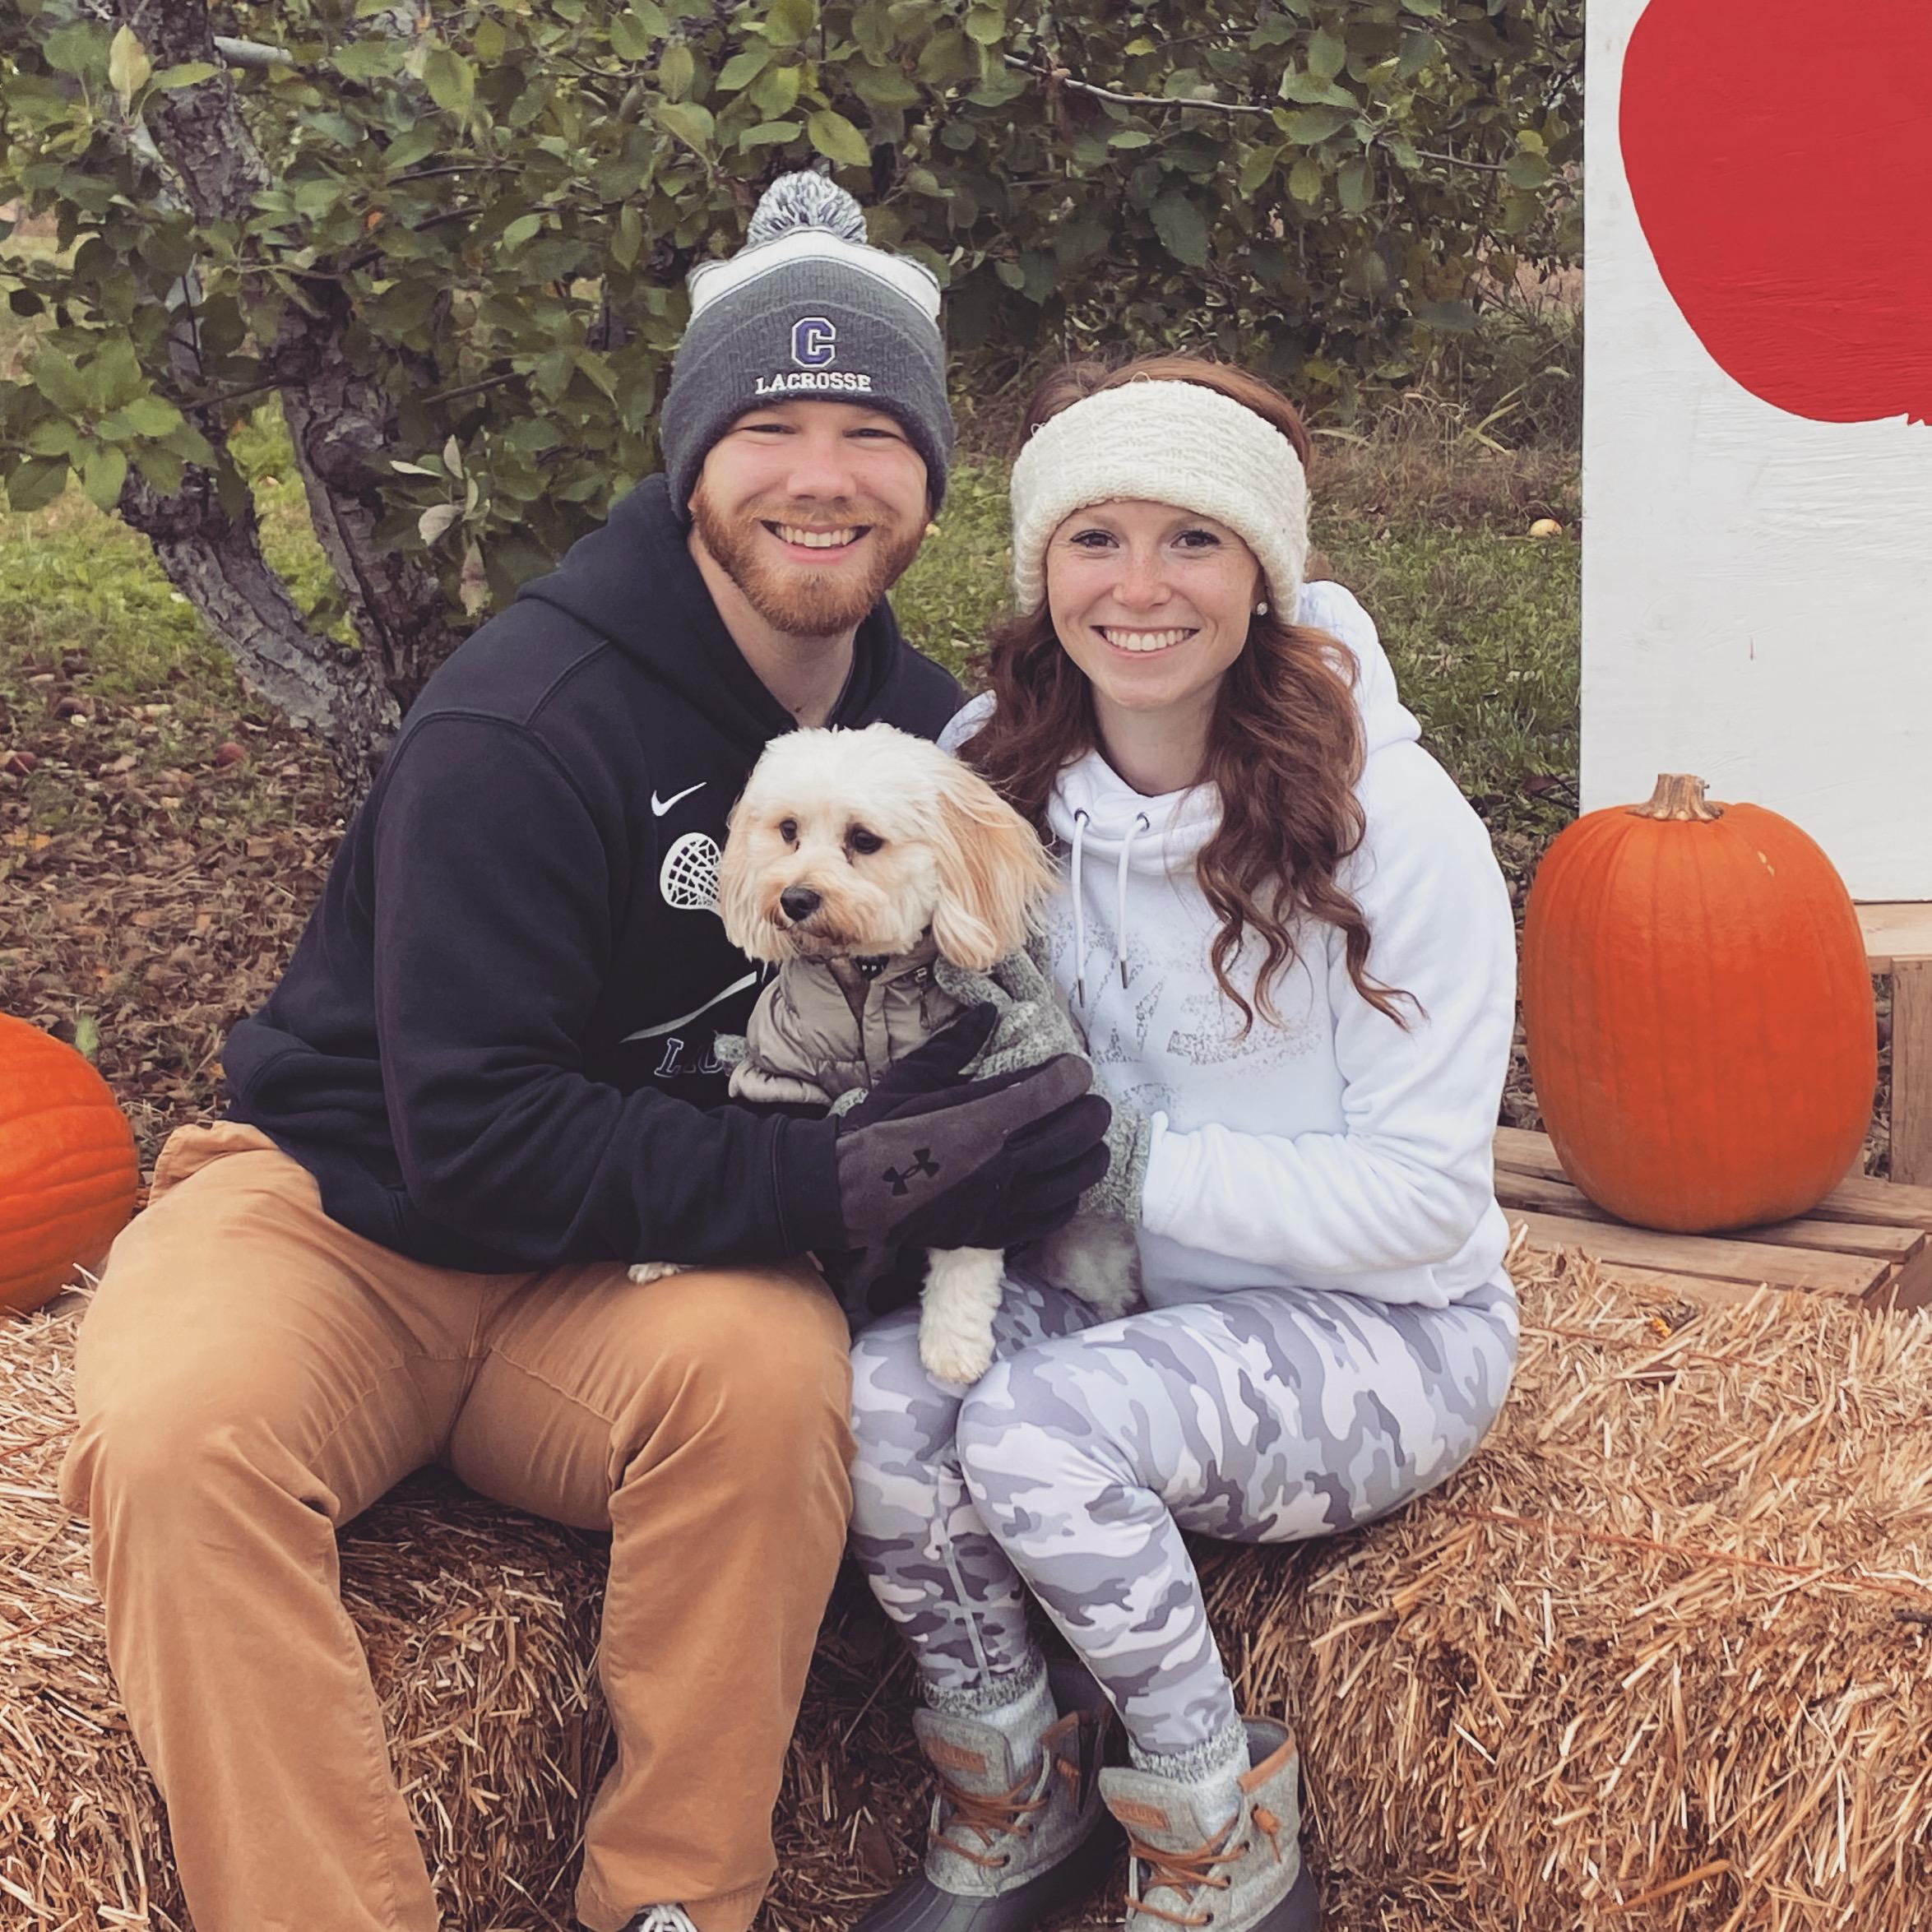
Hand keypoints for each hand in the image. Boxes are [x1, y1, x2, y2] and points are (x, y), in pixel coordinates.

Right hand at [778, 1006, 1111, 1257]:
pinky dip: (1070, 1196)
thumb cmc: (879, 1128)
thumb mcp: (912, 1076)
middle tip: (1090, 1100)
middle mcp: (1000, 1164)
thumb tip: (988, 1012)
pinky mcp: (995, 1232)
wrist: (851, 1191)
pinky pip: (1053, 1216)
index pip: (1050, 1092)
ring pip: (1074, 1179)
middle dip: (1091, 1112)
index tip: (1075, 1067)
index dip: (1072, 1075)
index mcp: (980, 1121)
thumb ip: (955, 1044)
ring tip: (1088, 1140)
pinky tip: (1067, 1182)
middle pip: (1074, 1135)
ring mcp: (1002, 1203)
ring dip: (1089, 1154)